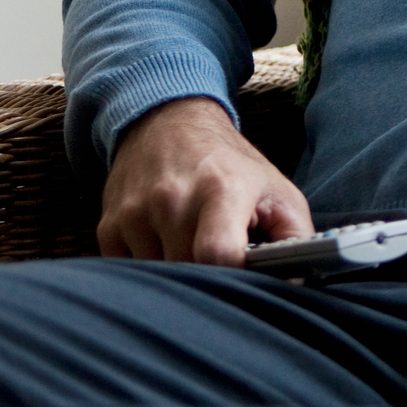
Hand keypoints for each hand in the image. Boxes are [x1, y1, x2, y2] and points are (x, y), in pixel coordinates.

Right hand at [99, 97, 313, 265]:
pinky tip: (168, 243)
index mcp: (221, 190)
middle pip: (190, 272)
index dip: (234, 277)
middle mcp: (171, 199)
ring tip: (196, 244)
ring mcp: (134, 214)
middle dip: (212, 277)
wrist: (168, 126)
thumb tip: (299, 281)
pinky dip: (153, 268)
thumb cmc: (232, 166)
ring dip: (180, 273)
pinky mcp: (108, 227)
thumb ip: (296, 237)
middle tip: (226, 260)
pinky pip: (132, 272)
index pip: (218, 255)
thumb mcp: (278, 192)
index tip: (245, 277)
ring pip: (160, 277)